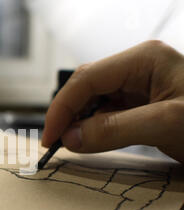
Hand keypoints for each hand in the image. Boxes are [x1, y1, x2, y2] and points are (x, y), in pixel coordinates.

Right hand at [42, 41, 183, 163]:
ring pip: (94, 101)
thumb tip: (71, 138)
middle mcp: (137, 67)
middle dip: (69, 114)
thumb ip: (114, 130)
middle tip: (58, 143)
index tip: (50, 137)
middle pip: (87, 87)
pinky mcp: (140, 103)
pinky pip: (106, 113)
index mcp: (143, 59)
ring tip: (73, 143)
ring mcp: (139, 85)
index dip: (62, 108)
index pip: (87, 79)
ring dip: (80, 122)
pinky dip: (94, 128)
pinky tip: (91, 140)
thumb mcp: (165, 125)